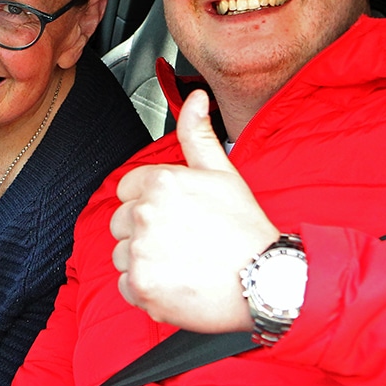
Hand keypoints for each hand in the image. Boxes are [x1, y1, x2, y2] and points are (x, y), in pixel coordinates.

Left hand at [110, 90, 278, 332]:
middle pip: (120, 221)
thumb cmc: (245, 229)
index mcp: (161, 182)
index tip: (174, 214)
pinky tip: (175, 282)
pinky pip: (125, 285)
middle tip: (181, 240)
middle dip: (144, 230)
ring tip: (180, 262)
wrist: (265, 281)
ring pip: (121, 253)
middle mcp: (145, 214)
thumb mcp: (223, 173)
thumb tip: (195, 97)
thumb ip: (198, 134)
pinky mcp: (141, 286)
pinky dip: (146, 288)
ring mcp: (141, 252)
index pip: (127, 188)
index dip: (150, 201)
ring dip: (143, 260)